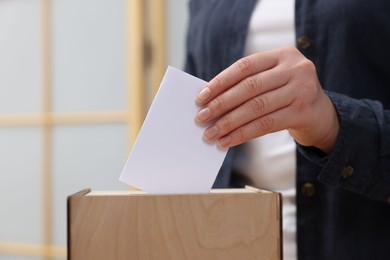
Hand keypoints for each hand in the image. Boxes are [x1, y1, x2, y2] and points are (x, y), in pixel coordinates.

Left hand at [195, 46, 338, 153]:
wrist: (321, 114)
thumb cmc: (287, 95)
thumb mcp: (272, 81)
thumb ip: (248, 85)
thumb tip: (210, 101)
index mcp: (283, 55)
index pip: (245, 66)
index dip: (221, 82)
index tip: (201, 97)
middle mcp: (295, 68)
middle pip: (249, 87)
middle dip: (221, 104)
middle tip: (201, 118)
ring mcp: (302, 90)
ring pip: (256, 108)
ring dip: (229, 123)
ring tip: (211, 134)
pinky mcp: (303, 113)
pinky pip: (265, 125)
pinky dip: (243, 134)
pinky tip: (228, 141)